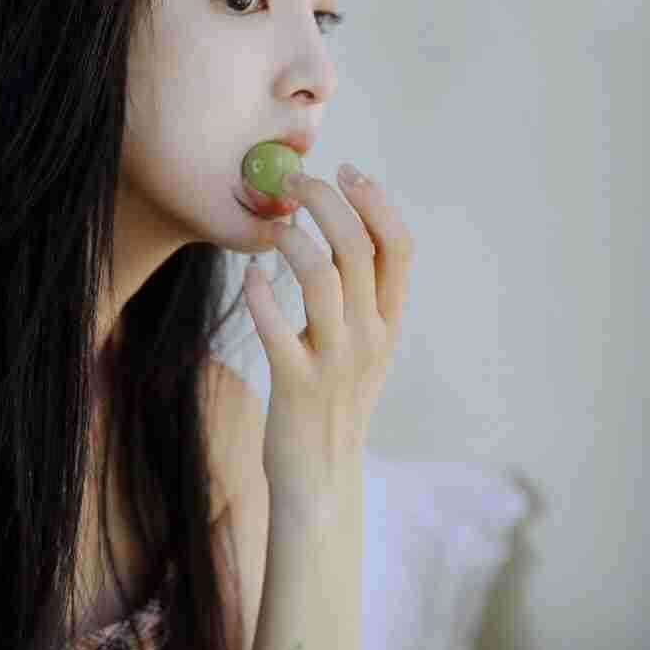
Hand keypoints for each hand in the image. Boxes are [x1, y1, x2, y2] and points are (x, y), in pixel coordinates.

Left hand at [242, 163, 414, 501]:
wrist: (321, 478)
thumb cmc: (331, 402)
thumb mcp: (360, 349)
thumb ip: (357, 297)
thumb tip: (338, 232)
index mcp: (388, 323)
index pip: (399, 248)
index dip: (376, 201)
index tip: (347, 171)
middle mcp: (370, 338)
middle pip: (359, 250)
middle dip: (327, 202)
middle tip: (294, 179)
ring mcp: (336, 362)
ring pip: (323, 280)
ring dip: (294, 240)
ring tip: (272, 225)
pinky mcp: (297, 384)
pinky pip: (277, 329)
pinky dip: (261, 295)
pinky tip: (250, 277)